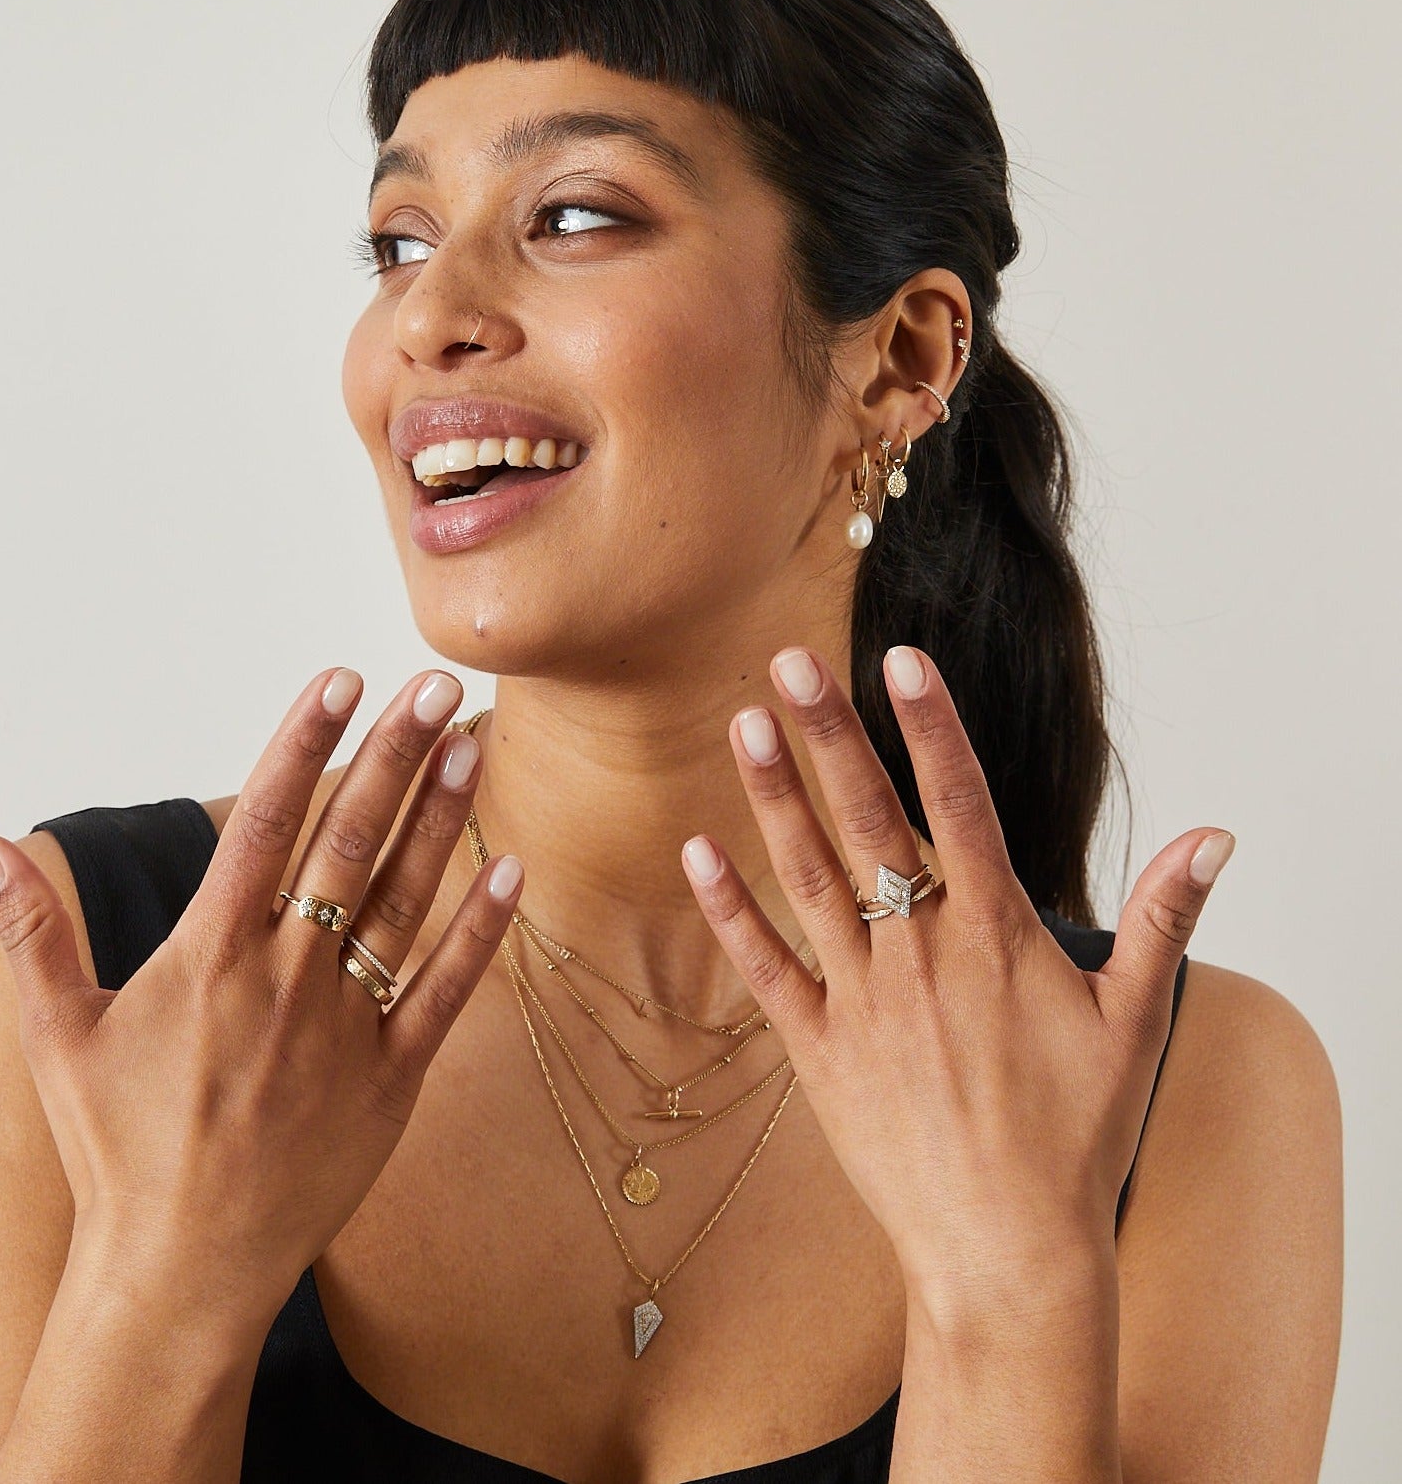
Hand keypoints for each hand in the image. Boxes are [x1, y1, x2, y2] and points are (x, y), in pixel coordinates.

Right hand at [0, 667, 520, 1336]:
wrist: (178, 1273)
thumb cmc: (113, 1150)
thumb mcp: (57, 1035)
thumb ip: (31, 930)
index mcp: (210, 956)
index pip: (266, 822)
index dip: (305, 742)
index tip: (340, 678)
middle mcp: (285, 978)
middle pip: (348, 844)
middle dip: (392, 754)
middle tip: (434, 682)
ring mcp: (344, 1028)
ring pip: (402, 902)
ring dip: (440, 818)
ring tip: (470, 743)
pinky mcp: (390, 1080)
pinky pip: (445, 992)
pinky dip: (481, 931)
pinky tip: (512, 870)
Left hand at [679, 643, 1232, 1310]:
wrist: (1007, 1251)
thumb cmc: (1076, 1138)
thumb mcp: (1136, 1023)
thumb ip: (1163, 919)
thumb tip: (1214, 836)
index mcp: (996, 936)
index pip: (961, 803)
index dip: (930, 726)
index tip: (900, 659)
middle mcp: (920, 953)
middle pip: (868, 821)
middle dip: (828, 735)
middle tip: (787, 661)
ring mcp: (861, 998)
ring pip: (808, 877)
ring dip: (772, 798)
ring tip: (743, 725)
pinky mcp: (817, 1048)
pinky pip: (764, 965)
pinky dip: (728, 909)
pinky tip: (696, 852)